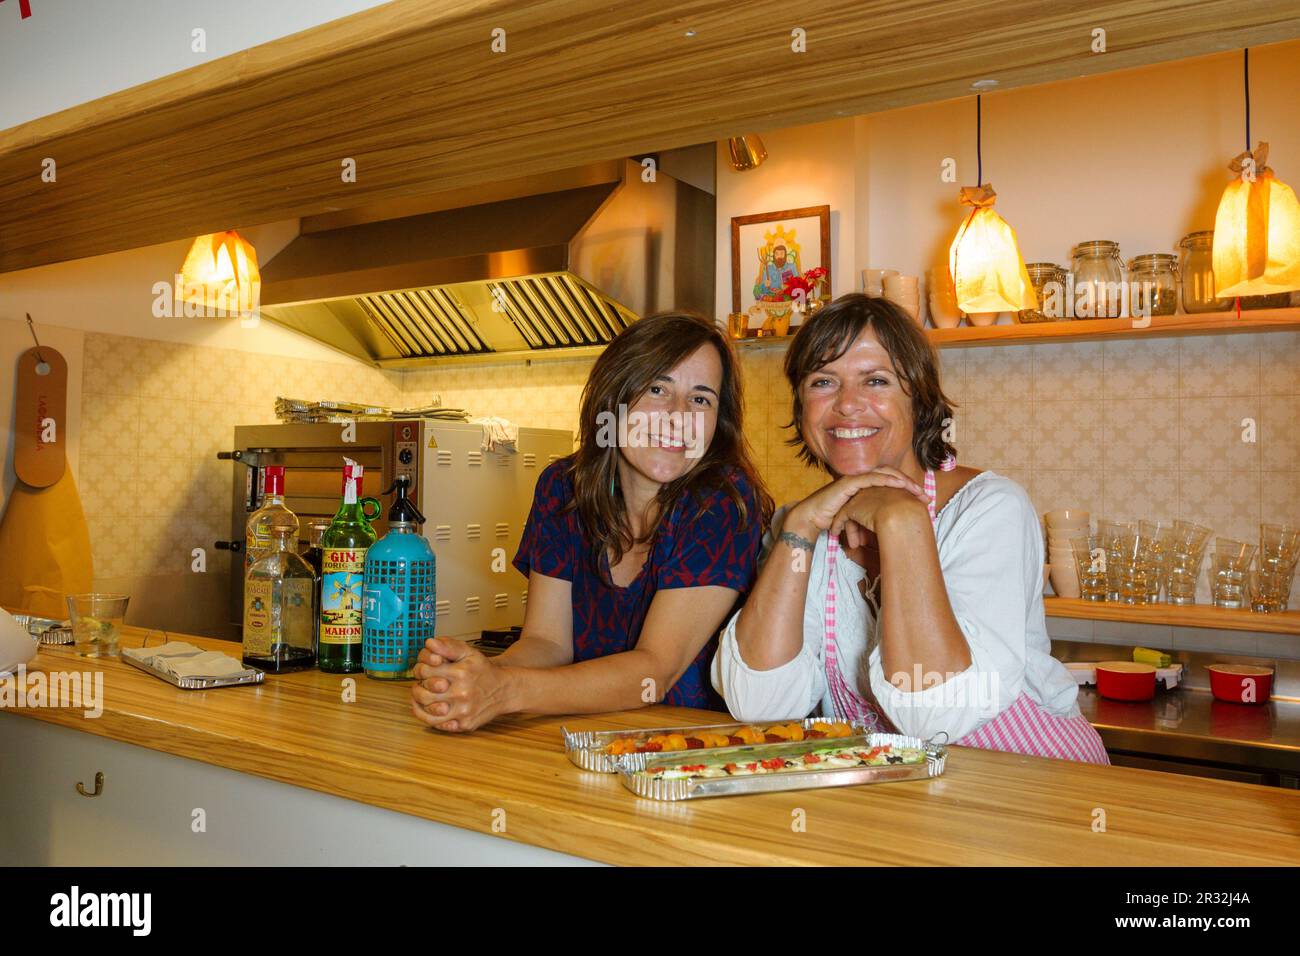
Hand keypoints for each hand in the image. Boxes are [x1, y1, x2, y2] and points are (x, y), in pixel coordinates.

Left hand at [410, 638, 513, 732]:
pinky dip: (431, 718)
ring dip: (419, 706)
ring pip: (429, 713)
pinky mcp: (465, 724)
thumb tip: (430, 642)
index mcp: (460, 673)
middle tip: (419, 686)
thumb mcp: (470, 653)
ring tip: (420, 699)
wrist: (505, 690)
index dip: (420, 671)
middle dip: (417, 689)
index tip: (423, 671)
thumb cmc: (484, 671)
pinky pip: (440, 725)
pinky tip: (430, 710)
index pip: (425, 672)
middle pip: (424, 694)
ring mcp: (463, 711)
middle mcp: (462, 693)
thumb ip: (449, 647)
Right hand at [786, 468, 928, 540]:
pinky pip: (871, 477)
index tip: (923, 500)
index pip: (891, 483)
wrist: (813, 519)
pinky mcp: (849, 482)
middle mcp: (862, 480)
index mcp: (866, 487)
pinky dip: (886, 479)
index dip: (908, 489)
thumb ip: (872, 519)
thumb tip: (890, 530)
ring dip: (902, 481)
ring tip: (916, 490)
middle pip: (892, 476)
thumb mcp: (858, 519)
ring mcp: (855, 479)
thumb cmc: (833, 519)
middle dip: (910, 484)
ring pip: (884, 474)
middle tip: (924, 496)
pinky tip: (898, 484)